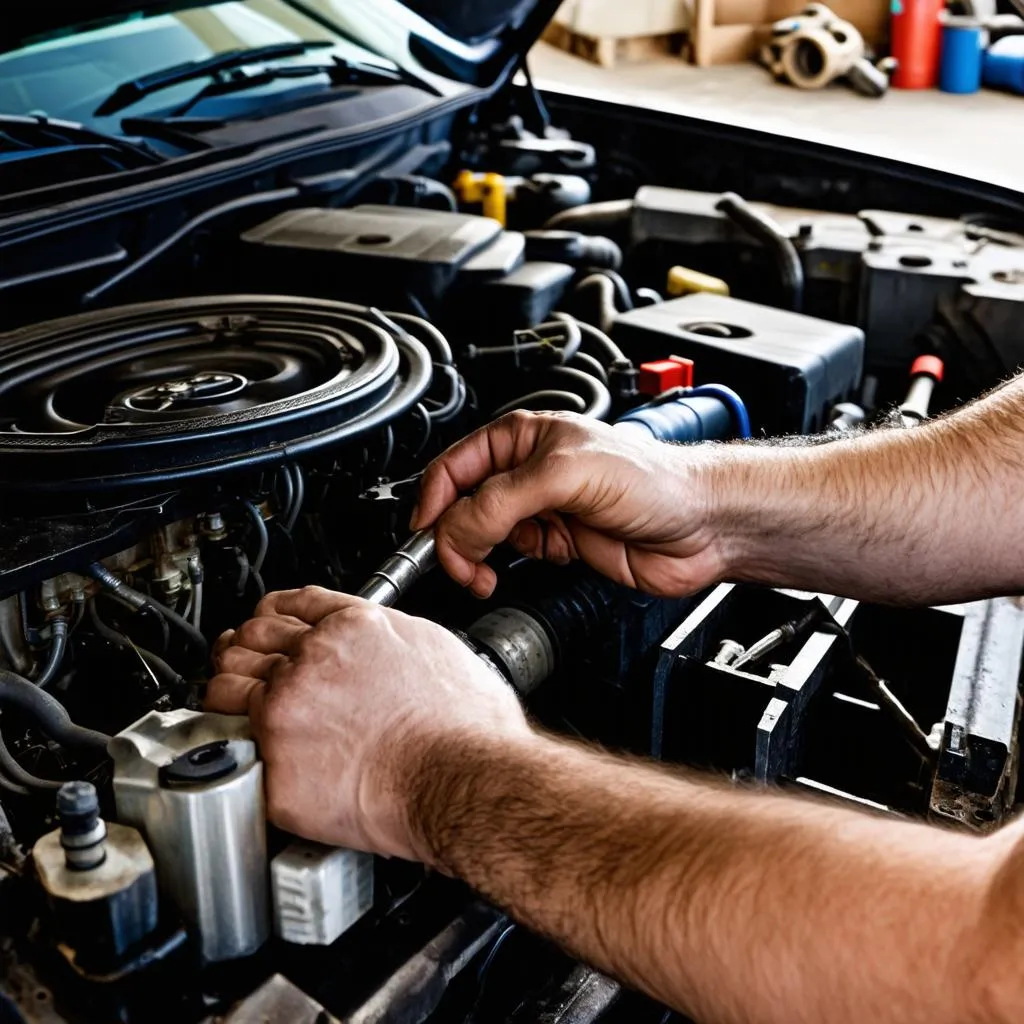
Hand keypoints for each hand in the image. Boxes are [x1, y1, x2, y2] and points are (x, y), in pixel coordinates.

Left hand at [205, 587, 528, 859]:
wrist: (464, 780)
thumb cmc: (466, 727)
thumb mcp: (437, 649)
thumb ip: (393, 640)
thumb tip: (382, 652)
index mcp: (353, 627)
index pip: (291, 604)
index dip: (274, 614)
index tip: (268, 624)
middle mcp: (311, 660)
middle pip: (249, 639)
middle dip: (242, 649)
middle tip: (240, 662)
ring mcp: (286, 711)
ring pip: (225, 689)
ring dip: (224, 691)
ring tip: (228, 702)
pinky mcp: (273, 767)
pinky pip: (236, 751)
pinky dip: (235, 749)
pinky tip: (238, 749)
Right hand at [412, 410, 728, 598]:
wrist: (700, 526)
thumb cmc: (653, 480)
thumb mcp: (564, 475)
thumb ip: (501, 502)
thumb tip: (456, 531)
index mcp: (523, 438)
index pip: (454, 467)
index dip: (434, 501)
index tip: (427, 534)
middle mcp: (528, 471)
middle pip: (464, 506)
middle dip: (459, 536)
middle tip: (464, 562)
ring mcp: (544, 508)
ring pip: (486, 535)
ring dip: (488, 554)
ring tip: (502, 563)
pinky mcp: (559, 541)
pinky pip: (516, 556)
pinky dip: (523, 562)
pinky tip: (554, 553)